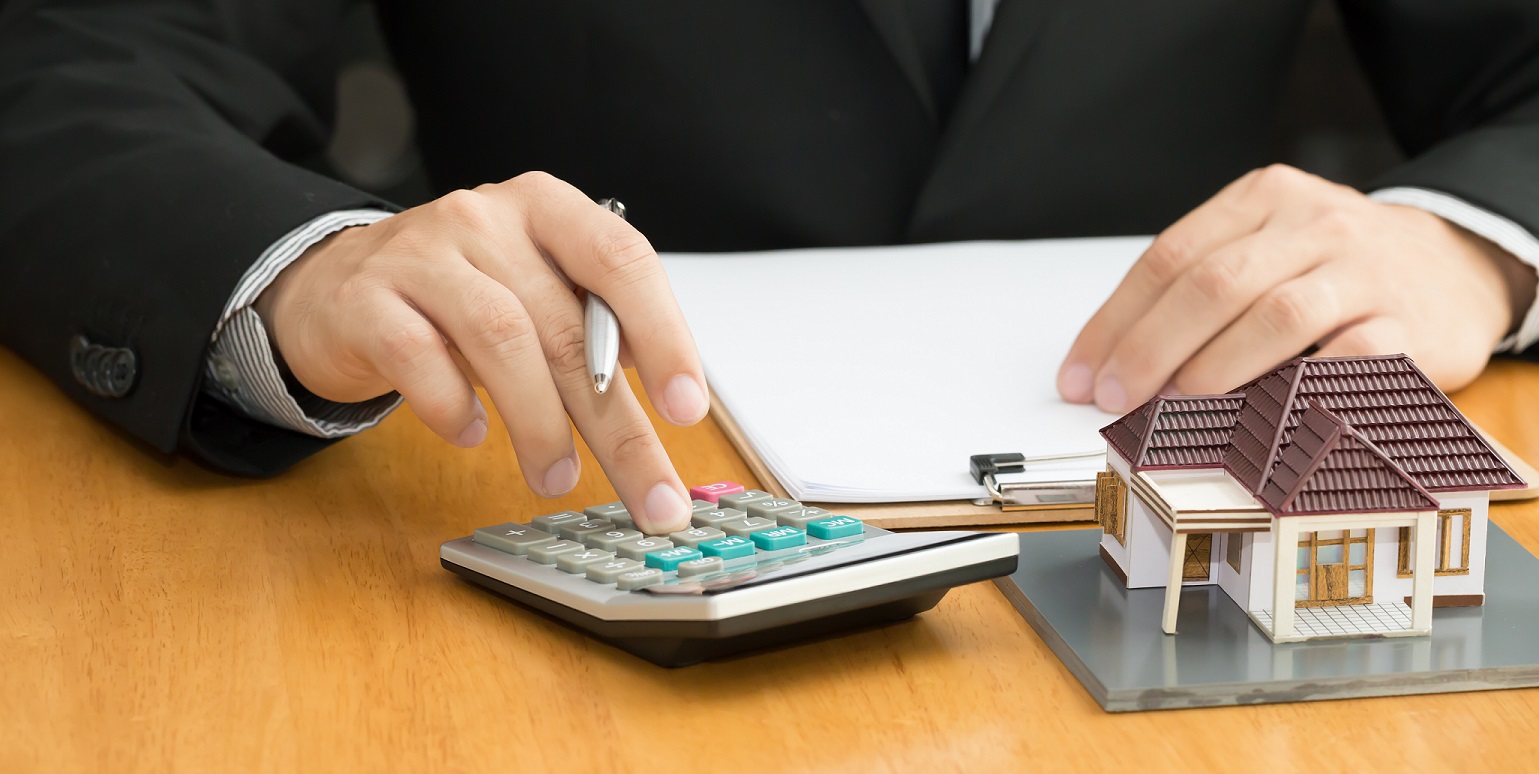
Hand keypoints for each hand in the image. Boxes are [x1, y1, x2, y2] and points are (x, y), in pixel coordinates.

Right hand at [255, 173, 708, 533]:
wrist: (333, 287)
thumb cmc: (456, 296)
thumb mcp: (534, 293)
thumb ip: (594, 325)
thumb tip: (665, 391)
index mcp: (546, 209)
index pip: (621, 260)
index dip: (664, 335)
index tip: (687, 410)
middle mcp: (486, 218)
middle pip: (569, 327)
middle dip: (618, 425)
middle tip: (651, 494)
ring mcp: (420, 254)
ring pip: (501, 340)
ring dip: (541, 425)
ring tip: (557, 477)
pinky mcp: (364, 300)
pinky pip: (420, 358)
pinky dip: (455, 407)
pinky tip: (472, 435)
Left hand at [1057, 164, 1535, 412]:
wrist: (1456, 265)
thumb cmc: (1337, 267)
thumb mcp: (1269, 247)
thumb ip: (1202, 288)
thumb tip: (1115, 362)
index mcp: (1263, 198)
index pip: (1169, 257)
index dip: (1115, 322)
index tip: (1080, 374)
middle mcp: (1313, 224)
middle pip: (1211, 285)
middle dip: (1149, 348)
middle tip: (1114, 397)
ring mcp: (1363, 272)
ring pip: (1274, 316)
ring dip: (1213, 369)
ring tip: (1173, 407)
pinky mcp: (1408, 324)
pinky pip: (1344, 359)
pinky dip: (1295, 391)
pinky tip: (1258, 419)